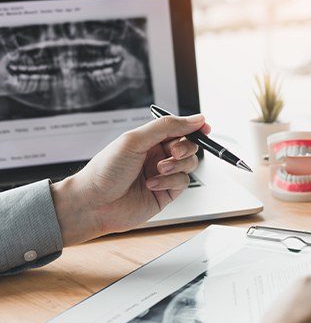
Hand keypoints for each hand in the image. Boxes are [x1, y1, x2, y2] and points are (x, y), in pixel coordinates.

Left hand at [51, 114, 209, 244]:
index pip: (178, 128)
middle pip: (188, 145)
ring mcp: (163, 175)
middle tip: (173, 152)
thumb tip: (195, 119)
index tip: (204, 127)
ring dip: (177, 165)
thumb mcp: (135, 140)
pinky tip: (152, 184)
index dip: (193, 127)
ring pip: (189, 164)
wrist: (94, 204)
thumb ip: (167, 127)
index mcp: (149, 140)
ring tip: (159, 170)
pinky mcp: (166, 193)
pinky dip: (170, 181)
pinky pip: (183, 182)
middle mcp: (157, 156)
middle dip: (185, 147)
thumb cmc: (105, 170)